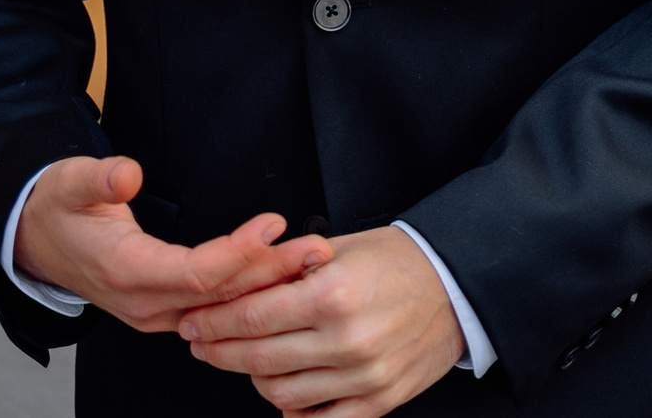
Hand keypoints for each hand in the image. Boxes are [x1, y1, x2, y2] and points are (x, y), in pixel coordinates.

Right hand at [14, 155, 332, 333]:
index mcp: (125, 272)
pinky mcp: (164, 309)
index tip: (273, 225)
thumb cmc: (56, 209)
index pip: (195, 272)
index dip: (238, 252)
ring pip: (220, 306)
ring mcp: (154, 312)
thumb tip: (126, 173)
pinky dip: (248, 292)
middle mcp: (143, 302)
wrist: (34, 241)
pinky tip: (281, 277)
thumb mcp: (69, 182)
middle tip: (316, 248)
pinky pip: (213, 308)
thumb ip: (98, 178)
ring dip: (267, 285)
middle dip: (271, 273)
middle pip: (219, 295)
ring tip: (312, 260)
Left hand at [176, 225, 464, 414]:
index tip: (192, 322)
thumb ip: (288, 271)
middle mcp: (346, 339)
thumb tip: (233, 288)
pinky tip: (285, 397)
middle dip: (219, 352)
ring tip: (246, 363)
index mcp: (333, 295)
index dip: (213, 322)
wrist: (458, 284)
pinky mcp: (380, 401)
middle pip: (259, 359)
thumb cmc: (400, 261)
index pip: (252, 317)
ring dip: (254, 380)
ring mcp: (363, 376)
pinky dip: (296, 413)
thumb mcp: (340, 249)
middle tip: (201, 343)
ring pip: (282, 395)